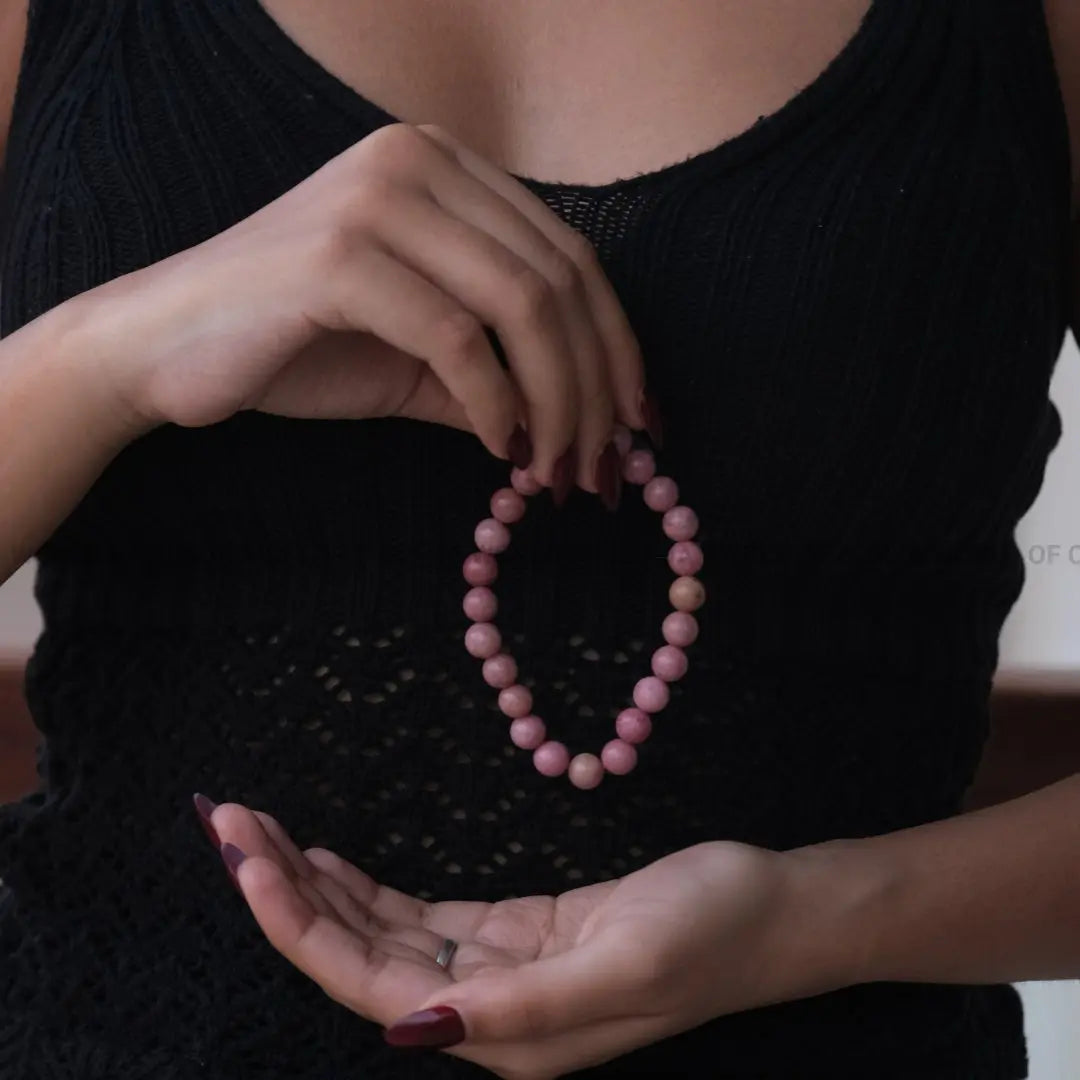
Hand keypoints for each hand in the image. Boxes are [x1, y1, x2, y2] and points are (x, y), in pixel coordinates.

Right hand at [76, 122, 649, 490]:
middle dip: (598, 390)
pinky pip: (458, 338)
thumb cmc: (296, 346)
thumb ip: (502, 372)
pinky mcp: (339, 252)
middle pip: (561, 280)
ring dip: (558, 406)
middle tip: (600, 472)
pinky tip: (500, 452)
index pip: (571, 257)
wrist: (164, 348)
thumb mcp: (421, 360)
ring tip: (558, 475)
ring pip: (523, 306)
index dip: (619, 348)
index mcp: (446, 167)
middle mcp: (419, 159)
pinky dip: (496, 405)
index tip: (638, 427)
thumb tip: (586, 429)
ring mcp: (378, 197)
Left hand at [197, 797, 851, 1079]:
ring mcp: (500, 972)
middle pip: (358, 957)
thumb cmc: (713, 933)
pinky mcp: (518, 933)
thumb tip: (415, 1025)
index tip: (248, 858)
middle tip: (229, 823)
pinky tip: (329, 860)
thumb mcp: (626, 965)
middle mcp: (489, 1014)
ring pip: (381, 933)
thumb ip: (522, 1006)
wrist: (771, 909)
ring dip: (318, 884)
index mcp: (504, 1036)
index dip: (300, 925)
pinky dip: (368, 887)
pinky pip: (422, 915)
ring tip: (260, 831)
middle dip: (287, 893)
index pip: (369, 982)